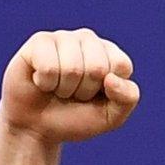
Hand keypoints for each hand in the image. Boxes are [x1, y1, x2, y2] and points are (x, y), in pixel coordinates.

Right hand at [0, 28, 139, 143]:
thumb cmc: (76, 117)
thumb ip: (127, 98)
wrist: (37, 127)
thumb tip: (111, 78)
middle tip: (74, 94)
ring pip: (72, 68)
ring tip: (58, 88)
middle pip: (97, 67)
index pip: (121, 65)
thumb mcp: (111, 116)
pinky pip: (48, 66)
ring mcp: (64, 38)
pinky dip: (45, 83)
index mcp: (112, 54)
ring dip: (64, 89)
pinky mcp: (39, 41)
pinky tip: (42, 81)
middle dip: (84, 91)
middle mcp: (89, 40)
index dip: (108, 90)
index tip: (96, 96)